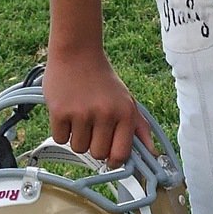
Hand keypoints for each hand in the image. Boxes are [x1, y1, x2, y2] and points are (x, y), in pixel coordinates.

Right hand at [43, 52, 153, 167]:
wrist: (78, 53)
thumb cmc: (103, 80)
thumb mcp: (127, 100)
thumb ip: (140, 127)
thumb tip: (153, 153)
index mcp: (126, 113)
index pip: (121, 154)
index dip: (114, 160)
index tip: (109, 156)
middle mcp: (106, 114)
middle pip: (98, 154)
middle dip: (94, 144)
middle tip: (93, 124)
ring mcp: (82, 114)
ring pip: (78, 149)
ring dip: (77, 137)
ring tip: (80, 115)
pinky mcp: (60, 112)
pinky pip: (60, 139)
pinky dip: (62, 130)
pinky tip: (67, 112)